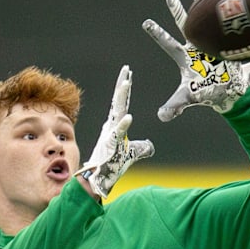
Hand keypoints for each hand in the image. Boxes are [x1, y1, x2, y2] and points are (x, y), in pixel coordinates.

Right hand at [76, 65, 154, 197]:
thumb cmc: (112, 165)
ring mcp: (110, 135)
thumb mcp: (131, 154)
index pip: (121, 103)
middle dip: (122, 85)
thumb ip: (141, 148)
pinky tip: (129, 117)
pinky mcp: (111, 146)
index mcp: (115, 126)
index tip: (128, 75)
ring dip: (121, 97)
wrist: (98, 179)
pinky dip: (123, 125)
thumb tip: (150, 146)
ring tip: (126, 83)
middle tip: (126, 69)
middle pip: (118, 102)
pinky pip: (118, 134)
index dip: (125, 89)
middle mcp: (111, 127)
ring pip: (117, 112)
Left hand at [142, 0, 249, 121]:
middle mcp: (195, 47)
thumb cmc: (207, 93)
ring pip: (203, 22)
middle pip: (184, 26)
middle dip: (177, 12)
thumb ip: (174, 106)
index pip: (167, 43)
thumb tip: (160, 116)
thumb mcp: (188, 98)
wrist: (229, 91)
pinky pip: (222, 27)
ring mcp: (210, 44)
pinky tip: (224, 2)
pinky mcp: (224, 44)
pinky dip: (222, 16)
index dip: (157, 33)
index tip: (146, 22)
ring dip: (200, 8)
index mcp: (184, 57)